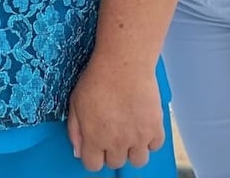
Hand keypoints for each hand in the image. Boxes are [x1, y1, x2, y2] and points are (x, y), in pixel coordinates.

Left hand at [67, 54, 164, 171]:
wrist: (123, 63)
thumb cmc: (97, 78)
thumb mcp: (75, 101)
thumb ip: (75, 130)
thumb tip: (78, 151)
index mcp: (95, 138)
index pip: (93, 165)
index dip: (93, 155)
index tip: (95, 145)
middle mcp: (117, 143)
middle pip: (115, 163)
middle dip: (112, 150)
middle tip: (112, 131)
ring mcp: (138, 138)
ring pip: (138, 161)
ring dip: (132, 149)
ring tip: (128, 131)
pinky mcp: (155, 129)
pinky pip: (154, 146)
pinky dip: (149, 138)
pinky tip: (141, 123)